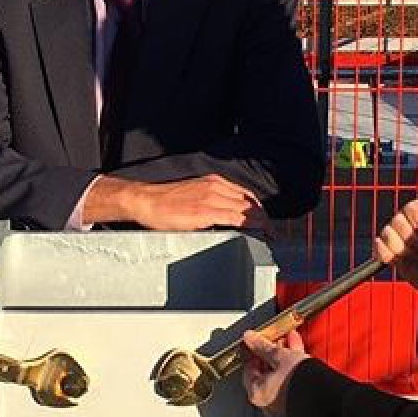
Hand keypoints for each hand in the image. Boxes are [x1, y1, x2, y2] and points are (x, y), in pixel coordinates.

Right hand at [84, 174, 262, 230]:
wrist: (145, 200)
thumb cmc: (163, 201)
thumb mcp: (191, 193)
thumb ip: (208, 200)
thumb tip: (220, 215)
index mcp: (213, 181)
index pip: (245, 194)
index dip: (258, 208)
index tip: (264, 219)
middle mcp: (215, 187)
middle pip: (250, 202)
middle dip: (264, 217)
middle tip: (271, 231)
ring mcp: (211, 198)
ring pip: (247, 210)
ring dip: (261, 223)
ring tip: (268, 235)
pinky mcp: (205, 212)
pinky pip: (236, 219)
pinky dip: (250, 226)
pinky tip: (256, 233)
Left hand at [242, 328, 308, 416]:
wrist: (324, 396)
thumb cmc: (299, 382)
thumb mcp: (279, 356)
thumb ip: (263, 346)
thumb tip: (251, 338)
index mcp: (257, 393)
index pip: (248, 369)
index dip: (252, 351)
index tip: (255, 341)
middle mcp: (269, 402)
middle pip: (265, 371)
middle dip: (271, 352)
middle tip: (273, 338)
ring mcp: (284, 402)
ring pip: (280, 374)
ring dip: (283, 356)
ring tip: (289, 340)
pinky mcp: (297, 400)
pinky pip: (291, 378)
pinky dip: (293, 365)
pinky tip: (298, 350)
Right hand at [373, 181, 417, 296]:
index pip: (412, 207)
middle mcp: (409, 225)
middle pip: (397, 220)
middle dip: (415, 238)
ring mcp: (398, 239)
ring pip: (387, 233)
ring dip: (404, 249)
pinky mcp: (389, 254)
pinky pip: (379, 248)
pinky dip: (390, 256)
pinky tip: (404, 262)